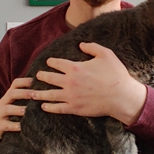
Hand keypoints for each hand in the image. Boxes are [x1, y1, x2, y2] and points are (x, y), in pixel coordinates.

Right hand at [0, 77, 32, 139]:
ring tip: (26, 111)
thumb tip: (47, 88)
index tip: (36, 81)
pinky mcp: (0, 125)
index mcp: (10, 94)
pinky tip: (21, 127)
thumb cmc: (16, 111)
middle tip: (34, 95)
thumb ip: (30, 95)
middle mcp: (4, 101)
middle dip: (23, 93)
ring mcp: (0, 113)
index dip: (25, 81)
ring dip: (17, 109)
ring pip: (7, 109)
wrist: (0, 127)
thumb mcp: (20, 101)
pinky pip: (6, 125)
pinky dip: (13, 125)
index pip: (16, 83)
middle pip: (12, 93)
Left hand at [32, 42, 146, 124]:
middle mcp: (70, 82)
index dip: (51, 62)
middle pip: (50, 78)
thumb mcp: (106, 54)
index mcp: (76, 68)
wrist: (121, 96)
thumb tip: (81, 44)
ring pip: (50, 95)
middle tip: (37, 76)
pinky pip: (57, 108)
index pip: (57, 63)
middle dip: (42, 76)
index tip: (48, 62)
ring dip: (39, 94)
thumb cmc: (115, 74)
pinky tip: (44, 107)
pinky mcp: (75, 108)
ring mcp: (71, 96)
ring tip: (32, 93)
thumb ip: (92, 47)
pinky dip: (49, 108)